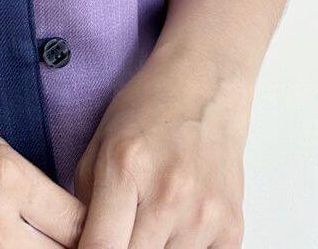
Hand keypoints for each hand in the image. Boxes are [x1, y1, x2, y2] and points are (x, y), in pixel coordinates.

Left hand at [71, 47, 251, 247]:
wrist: (205, 85)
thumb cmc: (147, 110)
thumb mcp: (99, 145)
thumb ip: (85, 203)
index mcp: (125, 167)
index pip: (100, 248)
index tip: (86, 248)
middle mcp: (168, 194)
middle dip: (120, 248)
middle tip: (119, 230)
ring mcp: (204, 214)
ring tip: (148, 225)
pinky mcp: (232, 228)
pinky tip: (176, 228)